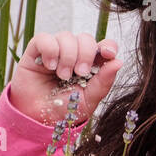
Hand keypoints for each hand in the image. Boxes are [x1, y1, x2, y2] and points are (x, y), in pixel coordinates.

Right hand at [9, 31, 123, 124]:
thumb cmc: (64, 110)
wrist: (37, 118)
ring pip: (66, 36)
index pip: (104, 46)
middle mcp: (74, 54)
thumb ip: (103, 82)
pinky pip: (45, 38)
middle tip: (80, 73)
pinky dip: (50, 50)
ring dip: (67, 56)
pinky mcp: (36, 51)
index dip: (108, 46)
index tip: (108, 54)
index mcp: (91, 65)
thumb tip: (118, 62)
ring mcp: (56, 51)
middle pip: (86, 38)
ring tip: (62, 75)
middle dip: (86, 54)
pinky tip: (49, 66)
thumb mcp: (88, 100)